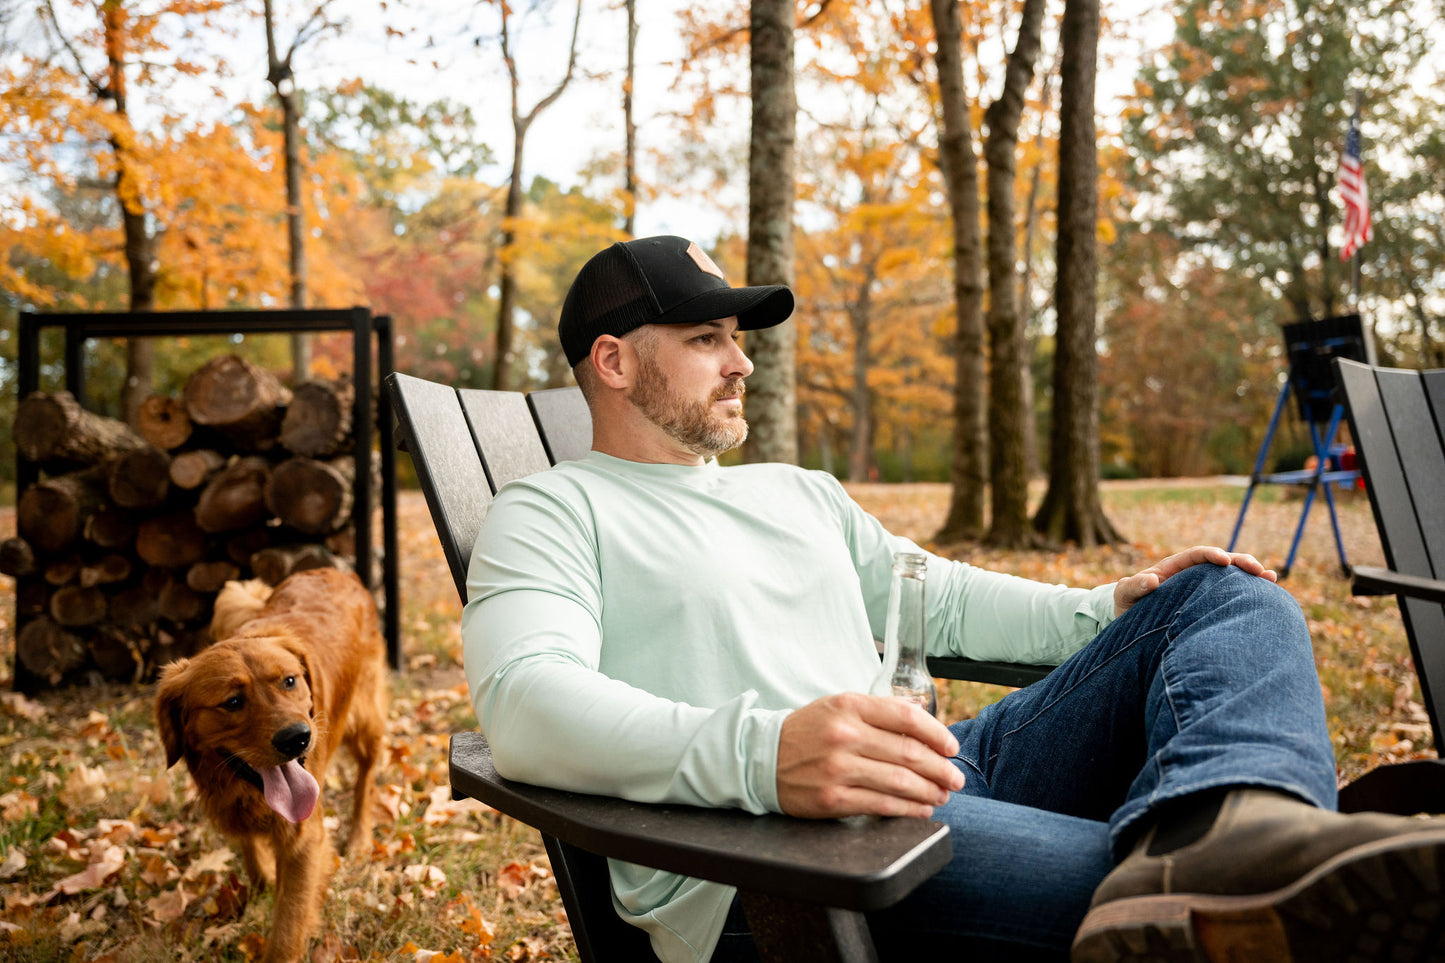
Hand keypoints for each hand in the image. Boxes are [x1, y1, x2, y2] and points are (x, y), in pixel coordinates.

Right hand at [776, 692, 964, 818]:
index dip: (937, 734)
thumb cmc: (808, 731)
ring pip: (900, 781)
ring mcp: (838, 768)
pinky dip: (908, 810)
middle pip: (909, 752)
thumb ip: (879, 712)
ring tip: (942, 795)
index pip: (907, 716)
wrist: (762, 757)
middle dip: (940, 769)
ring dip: (929, 791)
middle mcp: (845, 735)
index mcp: (850, 706)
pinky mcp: (832, 798)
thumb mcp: (838, 707)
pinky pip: (881, 805)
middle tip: (955, 778)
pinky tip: (921, 810)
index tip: (952, 747)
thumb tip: (924, 723)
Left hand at [1114, 545, 1276, 615]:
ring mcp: (1202, 588)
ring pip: (1231, 577)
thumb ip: (1134, 586)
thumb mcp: (1125, 594)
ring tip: (1271, 578)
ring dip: (1251, 576)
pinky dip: (1248, 593)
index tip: (1224, 561)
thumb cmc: (1127, 603)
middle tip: (1259, 570)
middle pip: (1221, 562)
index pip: (1196, 555)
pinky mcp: (1209, 602)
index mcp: (1173, 567)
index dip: (1211, 554)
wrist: (1130, 620)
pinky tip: (1268, 596)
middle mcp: (1191, 574)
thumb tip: (1151, 580)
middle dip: (1240, 562)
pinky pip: (1231, 594)